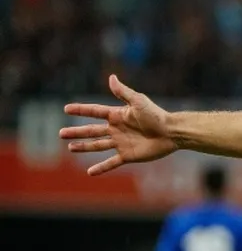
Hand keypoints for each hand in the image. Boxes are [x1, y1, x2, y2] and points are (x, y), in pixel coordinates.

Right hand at [60, 75, 177, 175]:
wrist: (171, 133)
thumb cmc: (156, 115)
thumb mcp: (138, 101)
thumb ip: (123, 92)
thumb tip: (111, 77)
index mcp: (117, 115)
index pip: (95, 111)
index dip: (81, 110)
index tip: (66, 108)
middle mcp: (117, 129)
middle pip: (92, 131)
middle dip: (76, 132)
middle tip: (61, 133)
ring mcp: (121, 143)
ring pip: (97, 145)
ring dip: (84, 147)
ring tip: (70, 148)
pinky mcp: (128, 155)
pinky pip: (112, 162)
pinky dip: (101, 168)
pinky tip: (90, 172)